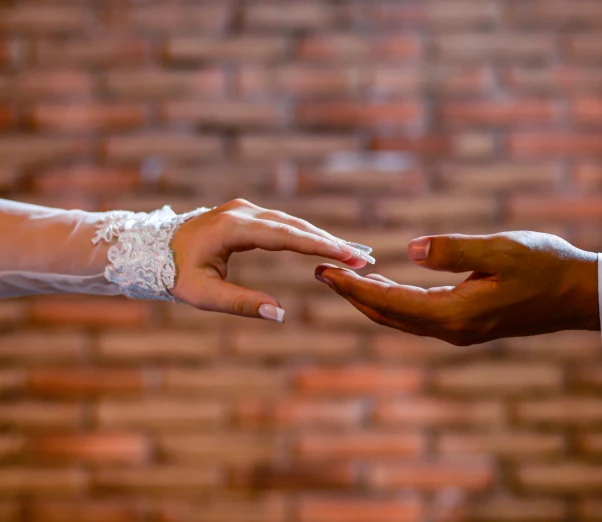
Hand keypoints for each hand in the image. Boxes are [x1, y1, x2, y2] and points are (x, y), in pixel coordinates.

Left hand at [169, 199, 369, 320]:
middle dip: (329, 242)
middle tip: (362, 257)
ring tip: (350, 253)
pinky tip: (323, 245)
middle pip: (294, 225)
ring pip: (290, 222)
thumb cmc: (173, 273)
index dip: (318, 246)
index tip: (345, 255)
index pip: (284, 236)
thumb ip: (241, 303)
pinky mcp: (246, 214)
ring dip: (320, 237)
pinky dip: (304, 234)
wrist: (149, 248)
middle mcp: (242, 212)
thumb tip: (279, 313)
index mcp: (232, 228)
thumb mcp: (202, 295)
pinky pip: (281, 222)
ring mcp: (244, 209)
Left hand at [315, 231, 599, 344]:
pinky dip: (394, 302)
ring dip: (371, 301)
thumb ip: (453, 251)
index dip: (354, 288)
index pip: (390, 303)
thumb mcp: (501, 250)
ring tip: (345, 280)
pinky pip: (418, 317)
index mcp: (455, 315)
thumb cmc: (545, 267)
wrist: (579, 294)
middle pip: (388, 316)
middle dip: (354, 296)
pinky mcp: (468, 325)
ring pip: (401, 320)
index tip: (325, 272)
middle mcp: (452, 330)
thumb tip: (408, 251)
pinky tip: (386, 287)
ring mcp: (460, 331)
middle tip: (323, 274)